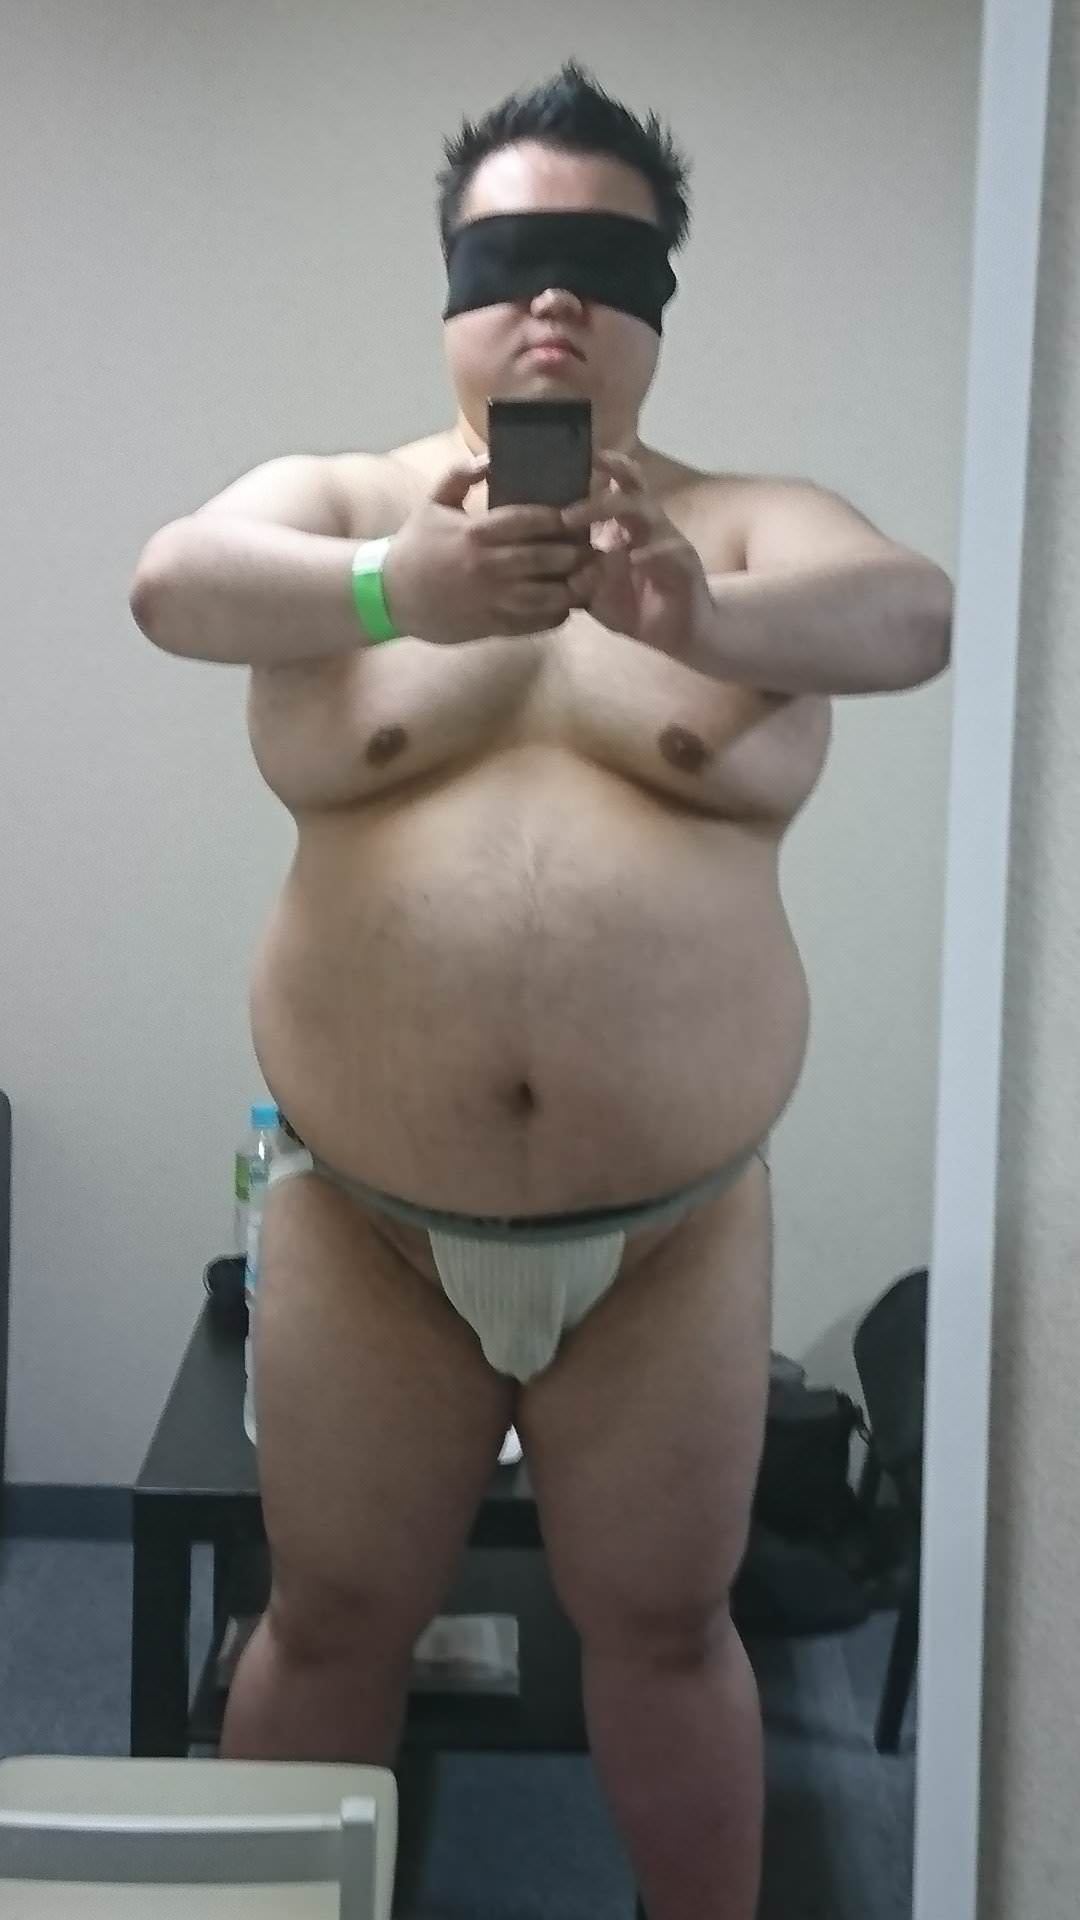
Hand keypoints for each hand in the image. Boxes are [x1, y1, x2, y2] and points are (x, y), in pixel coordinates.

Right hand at [382, 455, 597, 645]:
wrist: (390, 595)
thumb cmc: (415, 546)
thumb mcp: (432, 503)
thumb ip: (461, 475)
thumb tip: (492, 457)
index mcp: (476, 532)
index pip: (531, 521)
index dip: (560, 518)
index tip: (576, 515)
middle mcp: (489, 566)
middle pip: (548, 557)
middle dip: (576, 551)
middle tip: (591, 545)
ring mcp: (492, 599)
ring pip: (548, 595)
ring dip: (574, 586)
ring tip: (587, 575)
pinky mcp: (492, 625)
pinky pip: (535, 623)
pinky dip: (556, 614)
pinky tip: (566, 604)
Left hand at [561, 451, 713, 659]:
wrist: (676, 633)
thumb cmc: (633, 606)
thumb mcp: (593, 590)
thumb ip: (570, 572)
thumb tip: (535, 560)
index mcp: (626, 525)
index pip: (615, 486)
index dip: (599, 468)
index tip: (570, 459)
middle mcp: (647, 524)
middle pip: (630, 486)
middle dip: (601, 482)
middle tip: (566, 506)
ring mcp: (668, 540)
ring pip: (646, 510)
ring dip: (613, 509)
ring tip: (580, 521)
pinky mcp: (684, 564)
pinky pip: (668, 551)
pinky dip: (649, 553)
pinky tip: (633, 559)